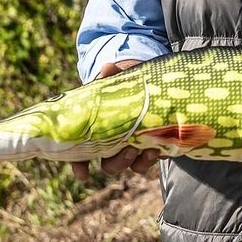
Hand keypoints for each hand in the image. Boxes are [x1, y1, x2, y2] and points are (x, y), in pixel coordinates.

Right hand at [70, 60, 160, 180]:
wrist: (147, 83)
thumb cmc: (123, 84)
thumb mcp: (115, 79)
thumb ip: (111, 76)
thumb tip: (107, 68)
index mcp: (97, 131)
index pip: (81, 154)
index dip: (79, 165)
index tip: (83, 174)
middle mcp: (113, 144)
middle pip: (110, 165)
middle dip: (117, 163)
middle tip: (128, 150)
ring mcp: (133, 146)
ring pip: (132, 166)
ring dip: (140, 162)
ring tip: (150, 150)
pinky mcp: (152, 144)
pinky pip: (152, 158)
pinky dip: (156, 155)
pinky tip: (161, 148)